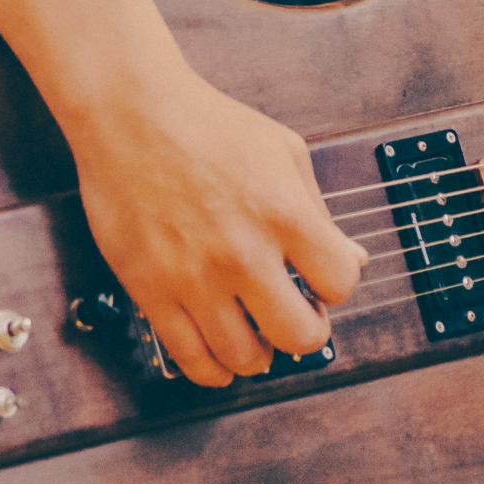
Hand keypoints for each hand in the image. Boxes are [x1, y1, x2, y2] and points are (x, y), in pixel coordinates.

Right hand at [68, 64, 369, 387]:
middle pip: (299, 335)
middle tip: (296, 317)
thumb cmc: (207, 124)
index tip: (320, 281)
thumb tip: (351, 259)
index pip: (339, 283)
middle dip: (308, 332)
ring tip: (258, 336)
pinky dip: (214, 369)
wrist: (132, 114)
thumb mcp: (284, 151)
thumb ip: (318, 211)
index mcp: (284, 213)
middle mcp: (242, 253)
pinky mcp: (151, 291)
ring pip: (245, 358)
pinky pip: (190, 359)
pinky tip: (221, 355)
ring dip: (261, 354)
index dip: (335, 286)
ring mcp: (194, 278)